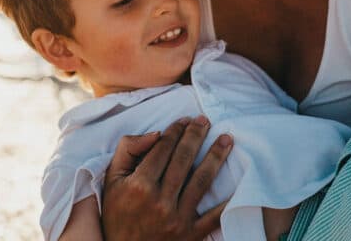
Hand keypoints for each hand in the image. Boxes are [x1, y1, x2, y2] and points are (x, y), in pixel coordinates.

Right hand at [101, 116, 233, 240]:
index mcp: (139, 186)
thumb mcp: (112, 181)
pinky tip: (238, 183)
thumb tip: (155, 133)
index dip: (175, 131)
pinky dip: (228, 201)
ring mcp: (177, 219)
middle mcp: (159, 201)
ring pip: (201, 181)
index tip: (184, 120)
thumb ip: (128, 151)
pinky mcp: (191, 235)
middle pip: (184, 160)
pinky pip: (214, 216)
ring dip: (216, 156)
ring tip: (227, 139)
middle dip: (196, 135)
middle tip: (205, 121)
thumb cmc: (117, 214)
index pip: (162, 149)